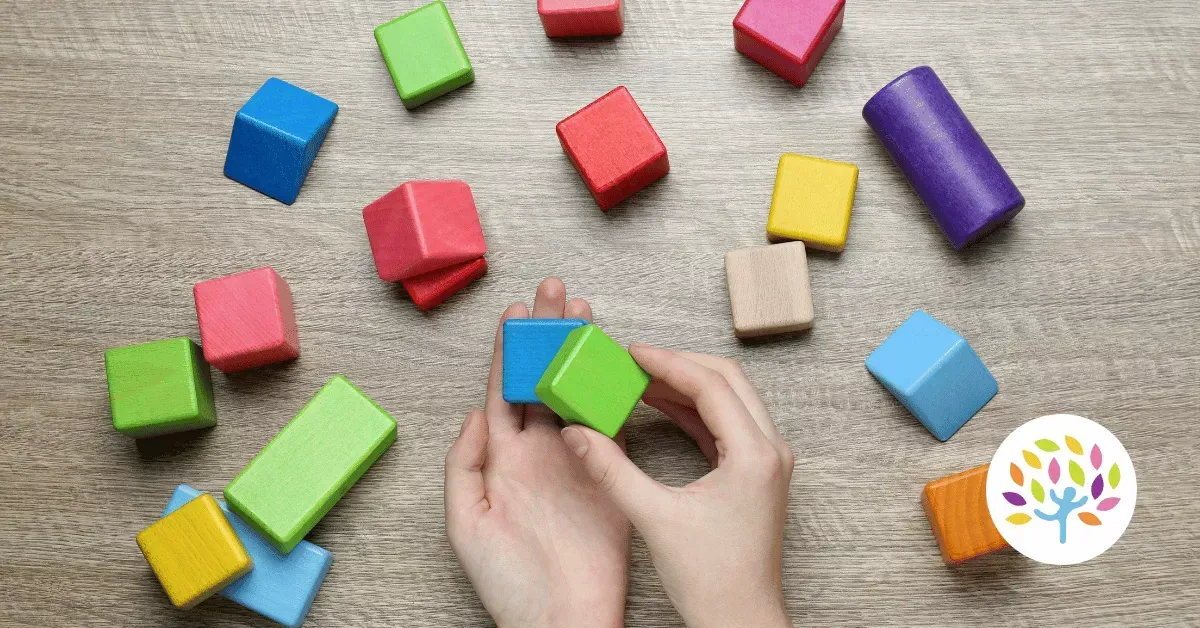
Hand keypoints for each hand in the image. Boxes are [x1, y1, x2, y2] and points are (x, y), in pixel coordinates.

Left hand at [445, 278, 629, 627]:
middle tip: (553, 290)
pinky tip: (612, 360)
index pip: (504, 391)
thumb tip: (476, 414)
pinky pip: (610, 422)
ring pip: (576, 390)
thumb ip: (464, 467)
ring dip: (580, 352)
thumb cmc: (508, 583)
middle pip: (541, 379)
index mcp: (502, 460)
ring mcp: (574, 459)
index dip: (509, 351)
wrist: (563, 618)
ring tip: (583, 312)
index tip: (516, 312)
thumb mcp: (467, 525)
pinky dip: (611, 389)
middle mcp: (538, 452)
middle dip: (547, 334)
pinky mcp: (607, 472)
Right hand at [560, 345, 794, 627]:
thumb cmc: (712, 580)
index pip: (711, 385)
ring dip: (687, 385)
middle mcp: (770, 450)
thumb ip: (612, 470)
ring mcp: (767, 461)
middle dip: (679, 365)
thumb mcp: (654, 518)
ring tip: (640, 379)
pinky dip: (694, 410)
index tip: (632, 352)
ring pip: (729, 398)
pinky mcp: (756, 473)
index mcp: (754, 455)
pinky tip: (659, 406)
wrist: (741, 620)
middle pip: (727, 380)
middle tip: (635, 360)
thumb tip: (577, 432)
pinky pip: (727, 424)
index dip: (667, 363)